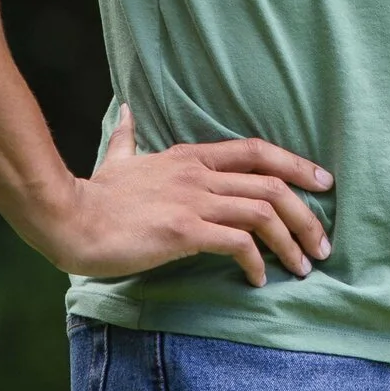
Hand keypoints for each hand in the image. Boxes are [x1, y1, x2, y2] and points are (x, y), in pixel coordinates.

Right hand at [40, 104, 332, 285]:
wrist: (66, 218)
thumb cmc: (92, 196)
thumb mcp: (117, 158)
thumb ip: (128, 137)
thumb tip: (126, 111)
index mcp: (189, 157)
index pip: (257, 151)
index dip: (296, 164)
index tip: (323, 182)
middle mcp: (198, 174)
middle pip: (272, 184)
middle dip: (306, 214)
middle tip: (323, 243)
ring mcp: (192, 201)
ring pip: (262, 211)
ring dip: (291, 241)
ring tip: (302, 267)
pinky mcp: (182, 230)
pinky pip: (236, 242)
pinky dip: (256, 261)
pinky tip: (259, 279)